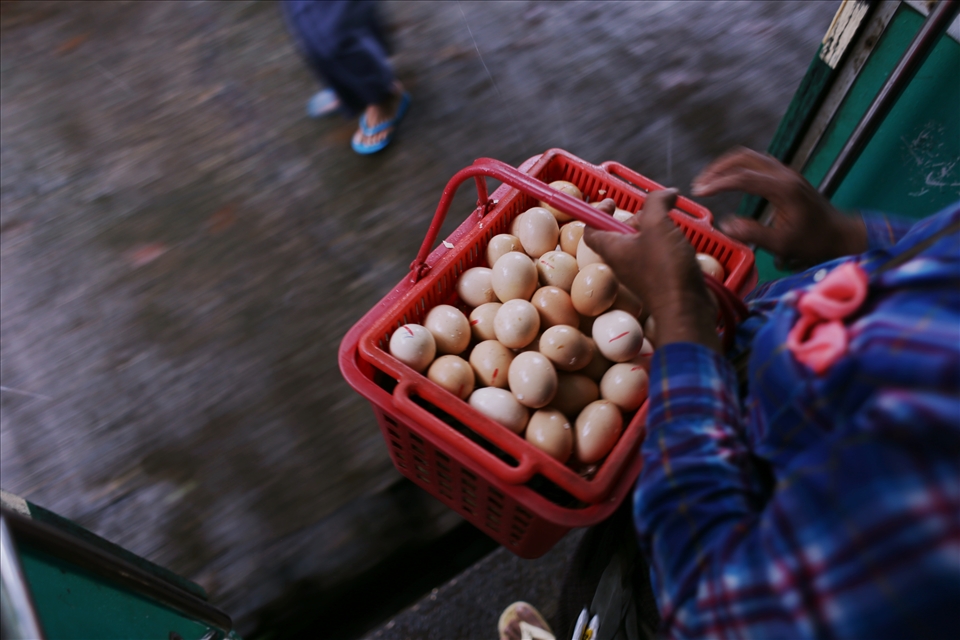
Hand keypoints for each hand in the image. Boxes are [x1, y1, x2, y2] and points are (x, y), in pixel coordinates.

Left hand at [584, 189, 720, 351]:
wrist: (686, 308)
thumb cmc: (665, 268)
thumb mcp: (657, 225)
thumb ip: (656, 203)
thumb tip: (666, 192)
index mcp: (612, 249)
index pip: (591, 230)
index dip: (597, 213)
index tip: (612, 202)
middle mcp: (622, 262)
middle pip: (621, 233)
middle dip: (637, 217)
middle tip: (655, 210)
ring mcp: (641, 272)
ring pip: (642, 243)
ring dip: (656, 229)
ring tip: (673, 222)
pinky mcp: (659, 279)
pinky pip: (658, 255)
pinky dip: (668, 243)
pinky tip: (683, 241)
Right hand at [691, 148, 866, 269]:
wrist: (841, 236)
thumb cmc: (815, 243)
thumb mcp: (782, 244)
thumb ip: (752, 233)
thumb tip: (725, 224)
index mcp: (783, 188)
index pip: (743, 177)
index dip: (718, 183)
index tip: (700, 191)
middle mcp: (785, 174)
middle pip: (744, 158)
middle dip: (718, 168)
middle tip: (701, 183)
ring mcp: (787, 173)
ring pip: (751, 157)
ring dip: (728, 165)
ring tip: (710, 180)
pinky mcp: (787, 177)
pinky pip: (758, 163)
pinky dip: (740, 168)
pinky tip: (731, 181)